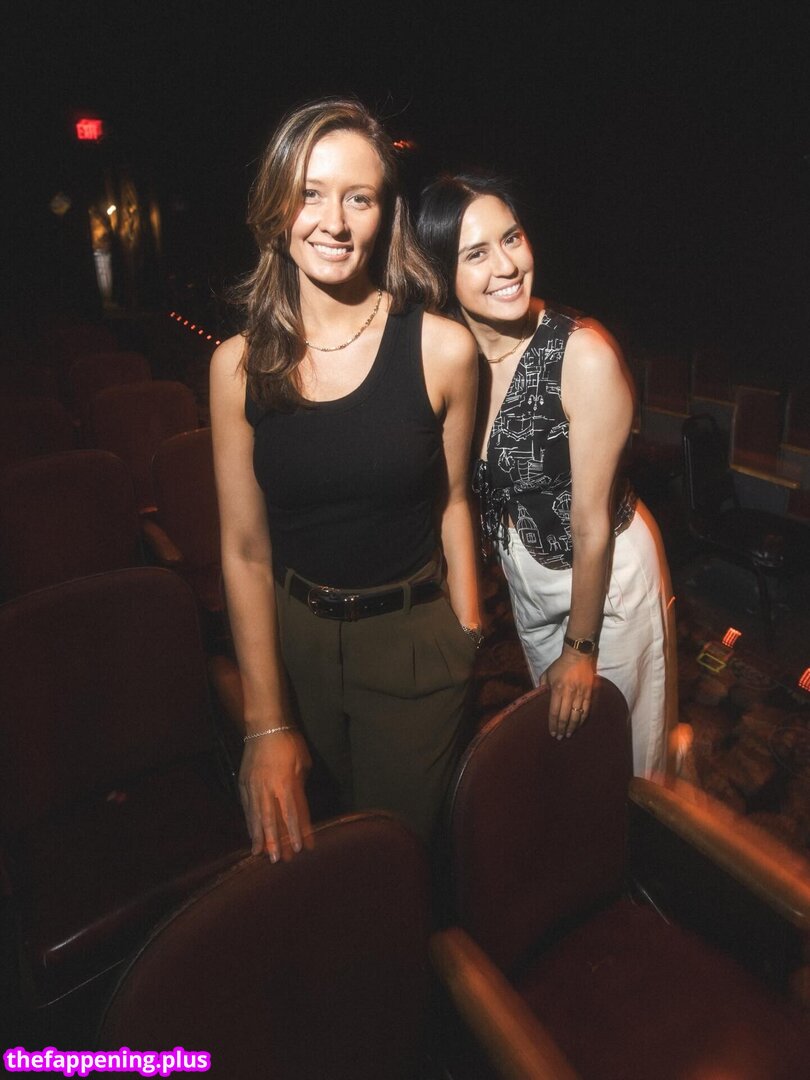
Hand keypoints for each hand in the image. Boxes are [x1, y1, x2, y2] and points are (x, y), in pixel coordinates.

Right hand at [239, 730, 312, 860]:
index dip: (297, 832)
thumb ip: (299, 786)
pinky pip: (246, 808)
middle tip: (279, 860)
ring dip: (260, 837)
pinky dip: (250, 822)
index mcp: (285, 783)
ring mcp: (253, 786)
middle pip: (272, 820)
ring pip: (256, 817)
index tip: (301, 848)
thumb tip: (299, 806)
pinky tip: (251, 833)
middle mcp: (268, 788)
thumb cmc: (288, 743)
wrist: (264, 727)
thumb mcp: (302, 763)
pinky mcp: (244, 783)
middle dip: (276, 842)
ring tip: (260, 854)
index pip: (293, 813)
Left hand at [538, 650, 595, 739]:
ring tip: (569, 734)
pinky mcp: (589, 693)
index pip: (554, 712)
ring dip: (572, 727)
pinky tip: (579, 725)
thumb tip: (538, 698)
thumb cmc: (560, 665)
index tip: (552, 733)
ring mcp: (580, 694)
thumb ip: (542, 686)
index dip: (552, 724)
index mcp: (557, 690)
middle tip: (560, 737)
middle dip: (562, 729)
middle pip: (565, 716)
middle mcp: (569, 693)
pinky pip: (586, 709)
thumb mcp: (547, 674)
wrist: (578, 656)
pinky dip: (582, 719)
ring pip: (576, 715)